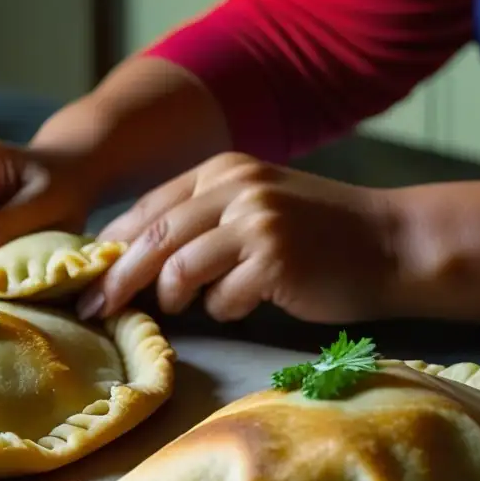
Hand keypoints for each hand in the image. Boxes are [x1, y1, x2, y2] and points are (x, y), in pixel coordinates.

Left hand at [77, 153, 395, 323]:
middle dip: (118, 278)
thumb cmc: (317, 233)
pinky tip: (243, 303)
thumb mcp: (255, 207)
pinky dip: (223, 309)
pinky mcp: (277, 258)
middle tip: (97, 310)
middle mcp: (237, 187)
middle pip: (153, 236)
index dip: (112, 245)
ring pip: (180, 267)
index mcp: (223, 170)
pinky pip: (223, 297)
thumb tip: (134, 259)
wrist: (391, 242)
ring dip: (173, 297)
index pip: (149, 207)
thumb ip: (202, 221)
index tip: (89, 279)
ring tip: (182, 307)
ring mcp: (258, 221)